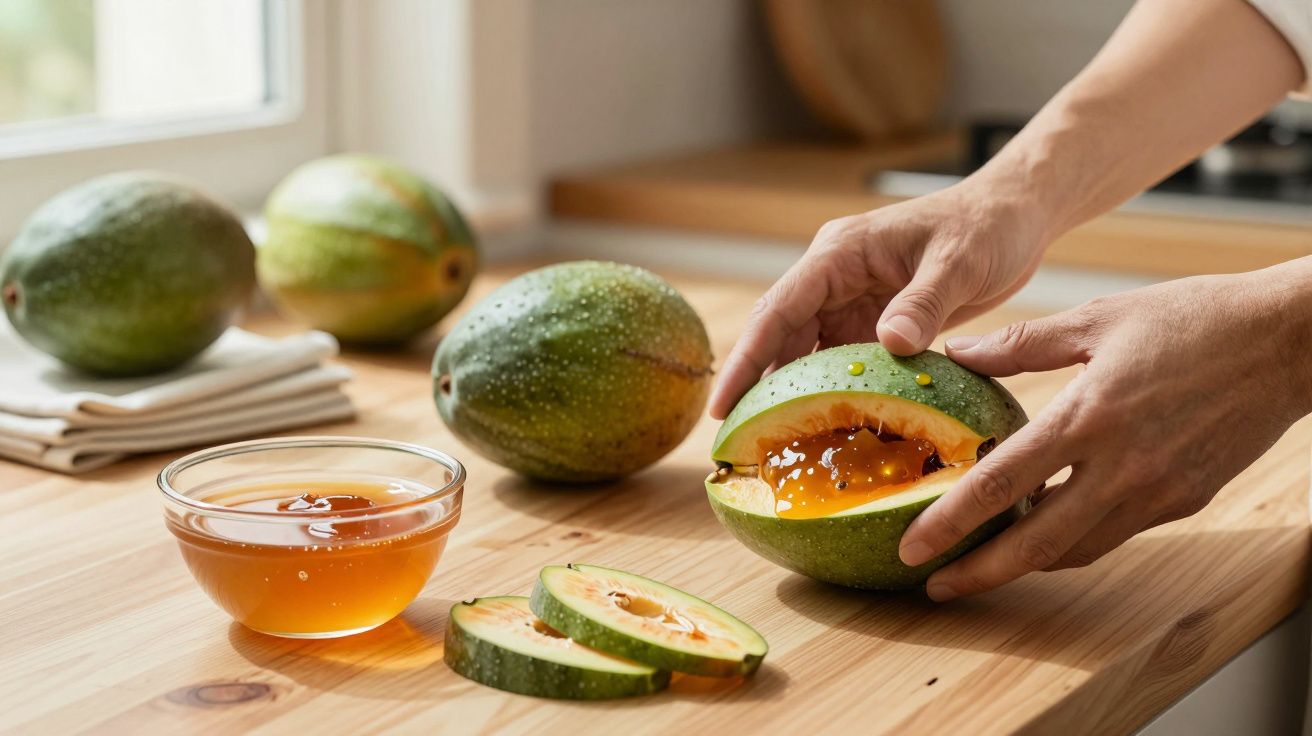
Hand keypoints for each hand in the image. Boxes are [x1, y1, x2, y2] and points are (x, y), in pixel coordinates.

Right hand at [709, 184, 1048, 418]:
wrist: (1013, 216)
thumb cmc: (985, 226)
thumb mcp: (958, 262)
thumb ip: (923, 302)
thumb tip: (889, 343)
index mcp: (839, 254)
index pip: (779, 309)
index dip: (747, 358)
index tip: (724, 406)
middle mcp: (834, 278)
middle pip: (780, 337)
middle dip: (756, 387)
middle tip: (739, 444)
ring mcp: (851, 301)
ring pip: (806, 354)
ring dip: (792, 396)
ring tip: (775, 448)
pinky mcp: (873, 321)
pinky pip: (842, 363)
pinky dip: (833, 395)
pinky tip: (827, 433)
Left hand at [899, 260, 1311, 600]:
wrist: (1286, 342)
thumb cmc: (1191, 319)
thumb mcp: (1097, 320)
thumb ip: (1018, 344)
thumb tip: (956, 351)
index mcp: (1090, 416)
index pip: (1003, 483)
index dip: (951, 522)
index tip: (914, 548)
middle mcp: (1122, 468)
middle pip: (1036, 544)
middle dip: (979, 573)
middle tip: (935, 586)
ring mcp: (1156, 492)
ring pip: (1077, 550)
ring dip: (1025, 563)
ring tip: (982, 562)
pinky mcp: (1182, 501)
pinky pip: (1113, 534)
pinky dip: (1072, 539)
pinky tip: (1044, 526)